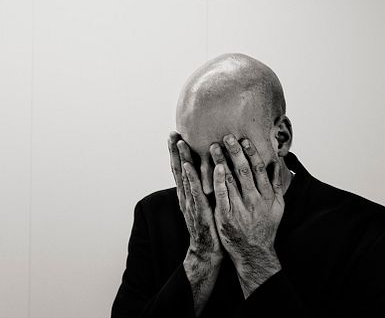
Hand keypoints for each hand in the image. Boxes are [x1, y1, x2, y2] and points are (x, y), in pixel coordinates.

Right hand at [169, 132, 221, 262]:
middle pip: (179, 170)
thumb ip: (205, 187)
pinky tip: (191, 165)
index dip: (177, 152)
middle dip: (175, 151)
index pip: (181, 169)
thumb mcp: (207, 203)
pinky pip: (196, 191)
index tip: (175, 134)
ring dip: (182, 159)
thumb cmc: (211, 226)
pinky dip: (192, 177)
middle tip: (173, 133)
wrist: (209, 251)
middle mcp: (186, 197)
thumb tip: (211, 169)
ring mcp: (191, 204)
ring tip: (180, 143)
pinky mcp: (199, 211)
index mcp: (188, 194)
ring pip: (185, 177)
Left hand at [210, 135, 284, 296]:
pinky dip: (216, 181)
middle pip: (244, 171)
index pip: (259, 169)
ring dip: (221, 161)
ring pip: (230, 180)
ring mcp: (240, 208)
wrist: (254, 252)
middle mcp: (254, 200)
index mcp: (267, 196)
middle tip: (227, 136)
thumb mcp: (279, 206)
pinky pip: (221, 195)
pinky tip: (211, 169)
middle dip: (235, 152)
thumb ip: (278, 184)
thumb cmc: (266, 227)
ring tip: (213, 146)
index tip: (244, 139)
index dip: (251, 153)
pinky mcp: (226, 216)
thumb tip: (277, 162)